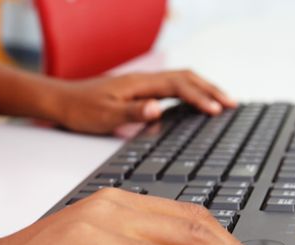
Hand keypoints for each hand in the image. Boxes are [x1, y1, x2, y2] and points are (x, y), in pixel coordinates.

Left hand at [50, 70, 236, 133]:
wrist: (62, 101)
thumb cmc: (82, 109)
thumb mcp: (105, 116)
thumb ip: (132, 112)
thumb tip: (158, 109)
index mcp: (140, 84)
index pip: (178, 86)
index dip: (199, 97)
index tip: (216, 110)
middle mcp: (144, 80)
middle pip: (185, 78)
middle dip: (210, 90)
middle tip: (232, 104)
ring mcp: (142, 84)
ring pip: (180, 81)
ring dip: (202, 89)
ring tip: (221, 102)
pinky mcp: (139, 90)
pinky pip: (171, 87)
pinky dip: (188, 93)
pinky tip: (193, 103)